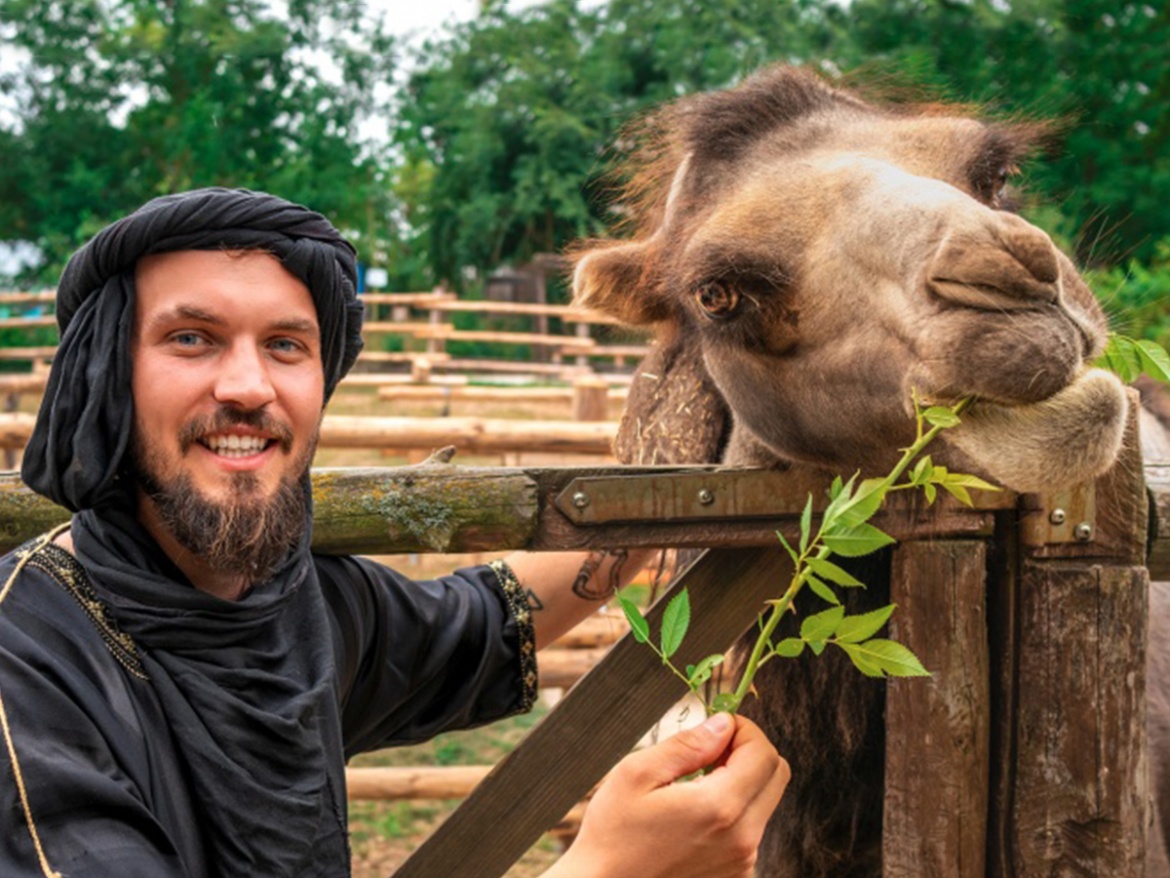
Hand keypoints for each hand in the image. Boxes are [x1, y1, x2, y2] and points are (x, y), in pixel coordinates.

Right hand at [546, 713, 788, 877]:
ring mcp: (741, 861)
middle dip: (748, 751)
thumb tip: (721, 725)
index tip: (719, 727)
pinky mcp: (735, 874)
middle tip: (712, 749)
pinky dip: (734, 810)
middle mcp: (740, 838)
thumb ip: (686, 745)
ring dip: (741, 780)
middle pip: (776, 774)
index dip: (743, 729)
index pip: (763, 753)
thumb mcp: (637, 774)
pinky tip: (696, 813)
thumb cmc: (613, 837)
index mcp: (719, 808)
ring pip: (764, 800)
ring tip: (696, 783)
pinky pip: (751, 828)